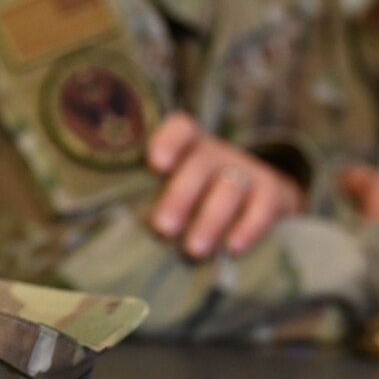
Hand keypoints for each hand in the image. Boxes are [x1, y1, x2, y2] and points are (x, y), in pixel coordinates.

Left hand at [146, 113, 302, 258]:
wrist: (257, 200)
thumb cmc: (192, 200)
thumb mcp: (169, 190)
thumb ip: (145, 199)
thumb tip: (106, 229)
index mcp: (185, 148)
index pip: (180, 128)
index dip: (169, 141)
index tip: (156, 164)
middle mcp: (215, 154)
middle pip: (199, 163)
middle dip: (180, 195)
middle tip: (162, 228)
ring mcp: (245, 171)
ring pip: (230, 186)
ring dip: (210, 218)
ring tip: (193, 249)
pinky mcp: (271, 194)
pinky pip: (263, 206)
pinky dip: (248, 227)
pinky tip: (233, 247)